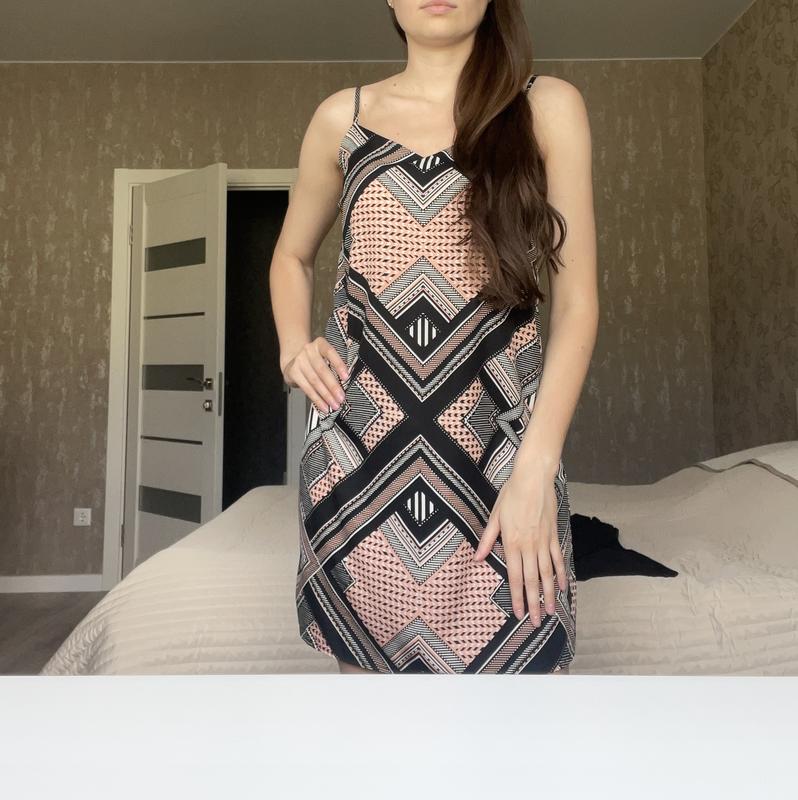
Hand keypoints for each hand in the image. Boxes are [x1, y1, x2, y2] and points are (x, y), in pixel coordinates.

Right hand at [282, 337, 348, 413]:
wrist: (293, 361)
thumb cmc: (316, 361)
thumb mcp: (325, 357)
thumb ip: (334, 366)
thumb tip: (347, 384)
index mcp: (320, 344)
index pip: (330, 352)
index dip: (338, 364)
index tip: (346, 377)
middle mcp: (308, 350)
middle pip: (322, 370)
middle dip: (333, 386)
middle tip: (341, 397)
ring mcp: (299, 361)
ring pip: (314, 381)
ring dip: (326, 395)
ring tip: (334, 404)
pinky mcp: (293, 372)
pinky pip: (307, 388)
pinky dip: (317, 399)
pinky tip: (323, 406)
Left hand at [473, 464, 567, 625]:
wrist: (534, 478)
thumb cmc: (511, 494)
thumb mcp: (495, 515)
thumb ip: (488, 539)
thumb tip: (478, 557)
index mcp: (512, 543)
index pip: (514, 577)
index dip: (516, 597)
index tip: (519, 614)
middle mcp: (529, 546)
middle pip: (531, 581)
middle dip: (534, 603)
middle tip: (537, 622)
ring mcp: (544, 542)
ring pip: (547, 574)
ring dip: (549, 594)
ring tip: (552, 611)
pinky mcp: (554, 535)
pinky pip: (558, 558)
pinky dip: (562, 574)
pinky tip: (564, 587)